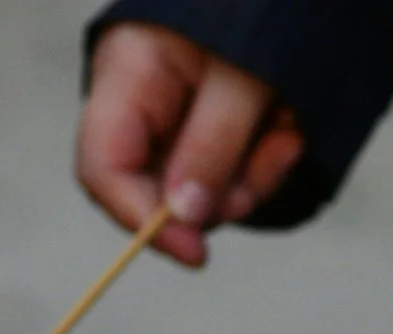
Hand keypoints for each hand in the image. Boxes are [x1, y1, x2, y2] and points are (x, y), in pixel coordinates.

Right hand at [77, 23, 307, 266]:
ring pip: (198, 194)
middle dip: (213, 198)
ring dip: (248, 180)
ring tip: (286, 135)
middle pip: (153, 191)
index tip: (193, 251)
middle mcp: (143, 109)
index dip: (139, 218)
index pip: (104, 167)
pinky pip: (228, 178)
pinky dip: (262, 167)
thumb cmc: (256, 13)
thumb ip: (212, 143)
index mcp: (127, 77)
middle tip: (264, 171)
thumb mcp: (240, 74)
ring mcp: (176, 125)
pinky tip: (287, 134)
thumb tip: (187, 217)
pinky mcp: (210, 135)